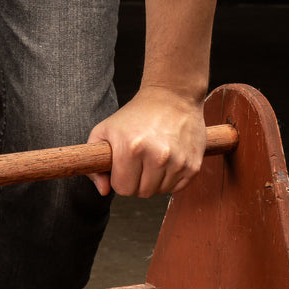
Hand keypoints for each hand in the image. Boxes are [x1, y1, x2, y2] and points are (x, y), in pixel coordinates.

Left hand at [87, 86, 206, 197]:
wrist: (173, 95)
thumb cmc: (135, 115)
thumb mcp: (104, 132)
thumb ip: (95, 166)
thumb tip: (104, 192)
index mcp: (131, 148)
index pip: (122, 188)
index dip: (120, 179)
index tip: (124, 166)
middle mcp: (157, 156)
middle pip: (141, 193)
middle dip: (137, 181)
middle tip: (139, 161)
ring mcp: (178, 161)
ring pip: (159, 192)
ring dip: (154, 180)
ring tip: (154, 158)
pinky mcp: (193, 164)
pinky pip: (177, 188)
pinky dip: (171, 179)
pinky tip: (168, 160)